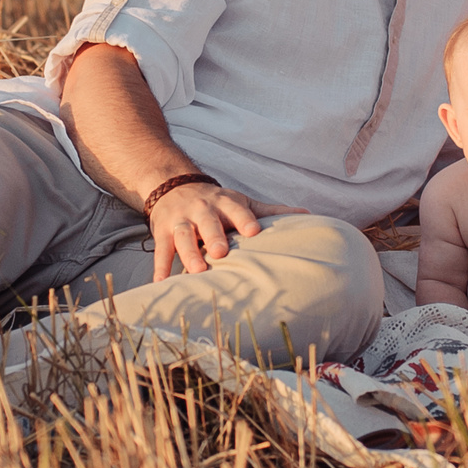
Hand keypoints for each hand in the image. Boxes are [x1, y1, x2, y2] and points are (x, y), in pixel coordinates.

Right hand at [147, 181, 263, 279]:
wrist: (173, 185)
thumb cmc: (216, 202)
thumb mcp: (241, 202)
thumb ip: (271, 210)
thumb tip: (307, 215)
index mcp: (224, 203)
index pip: (236, 210)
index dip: (244, 219)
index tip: (253, 231)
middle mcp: (202, 210)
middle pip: (207, 223)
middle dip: (213, 236)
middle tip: (221, 252)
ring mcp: (180, 221)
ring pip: (183, 236)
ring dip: (189, 253)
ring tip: (197, 270)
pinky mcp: (162, 232)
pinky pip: (161, 250)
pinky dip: (160, 266)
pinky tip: (161, 282)